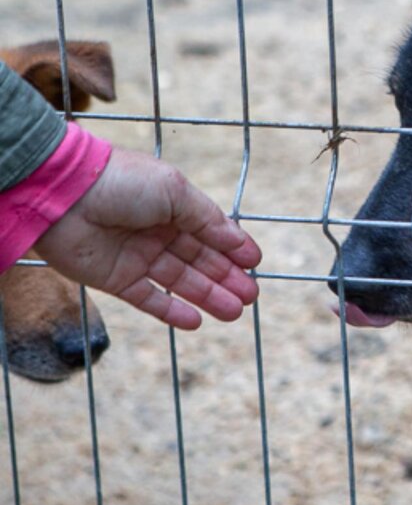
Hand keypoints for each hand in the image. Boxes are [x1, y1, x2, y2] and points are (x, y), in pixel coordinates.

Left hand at [33, 148, 261, 329]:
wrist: (63, 195)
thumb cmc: (122, 182)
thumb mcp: (175, 192)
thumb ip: (207, 219)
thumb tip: (236, 240)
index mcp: (172, 206)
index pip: (211, 231)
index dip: (234, 247)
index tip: (255, 263)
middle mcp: (157, 232)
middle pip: (200, 259)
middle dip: (227, 277)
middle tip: (252, 296)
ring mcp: (137, 256)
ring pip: (180, 282)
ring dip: (208, 296)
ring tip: (235, 312)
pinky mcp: (116, 279)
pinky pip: (149, 299)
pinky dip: (171, 311)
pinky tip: (197, 322)